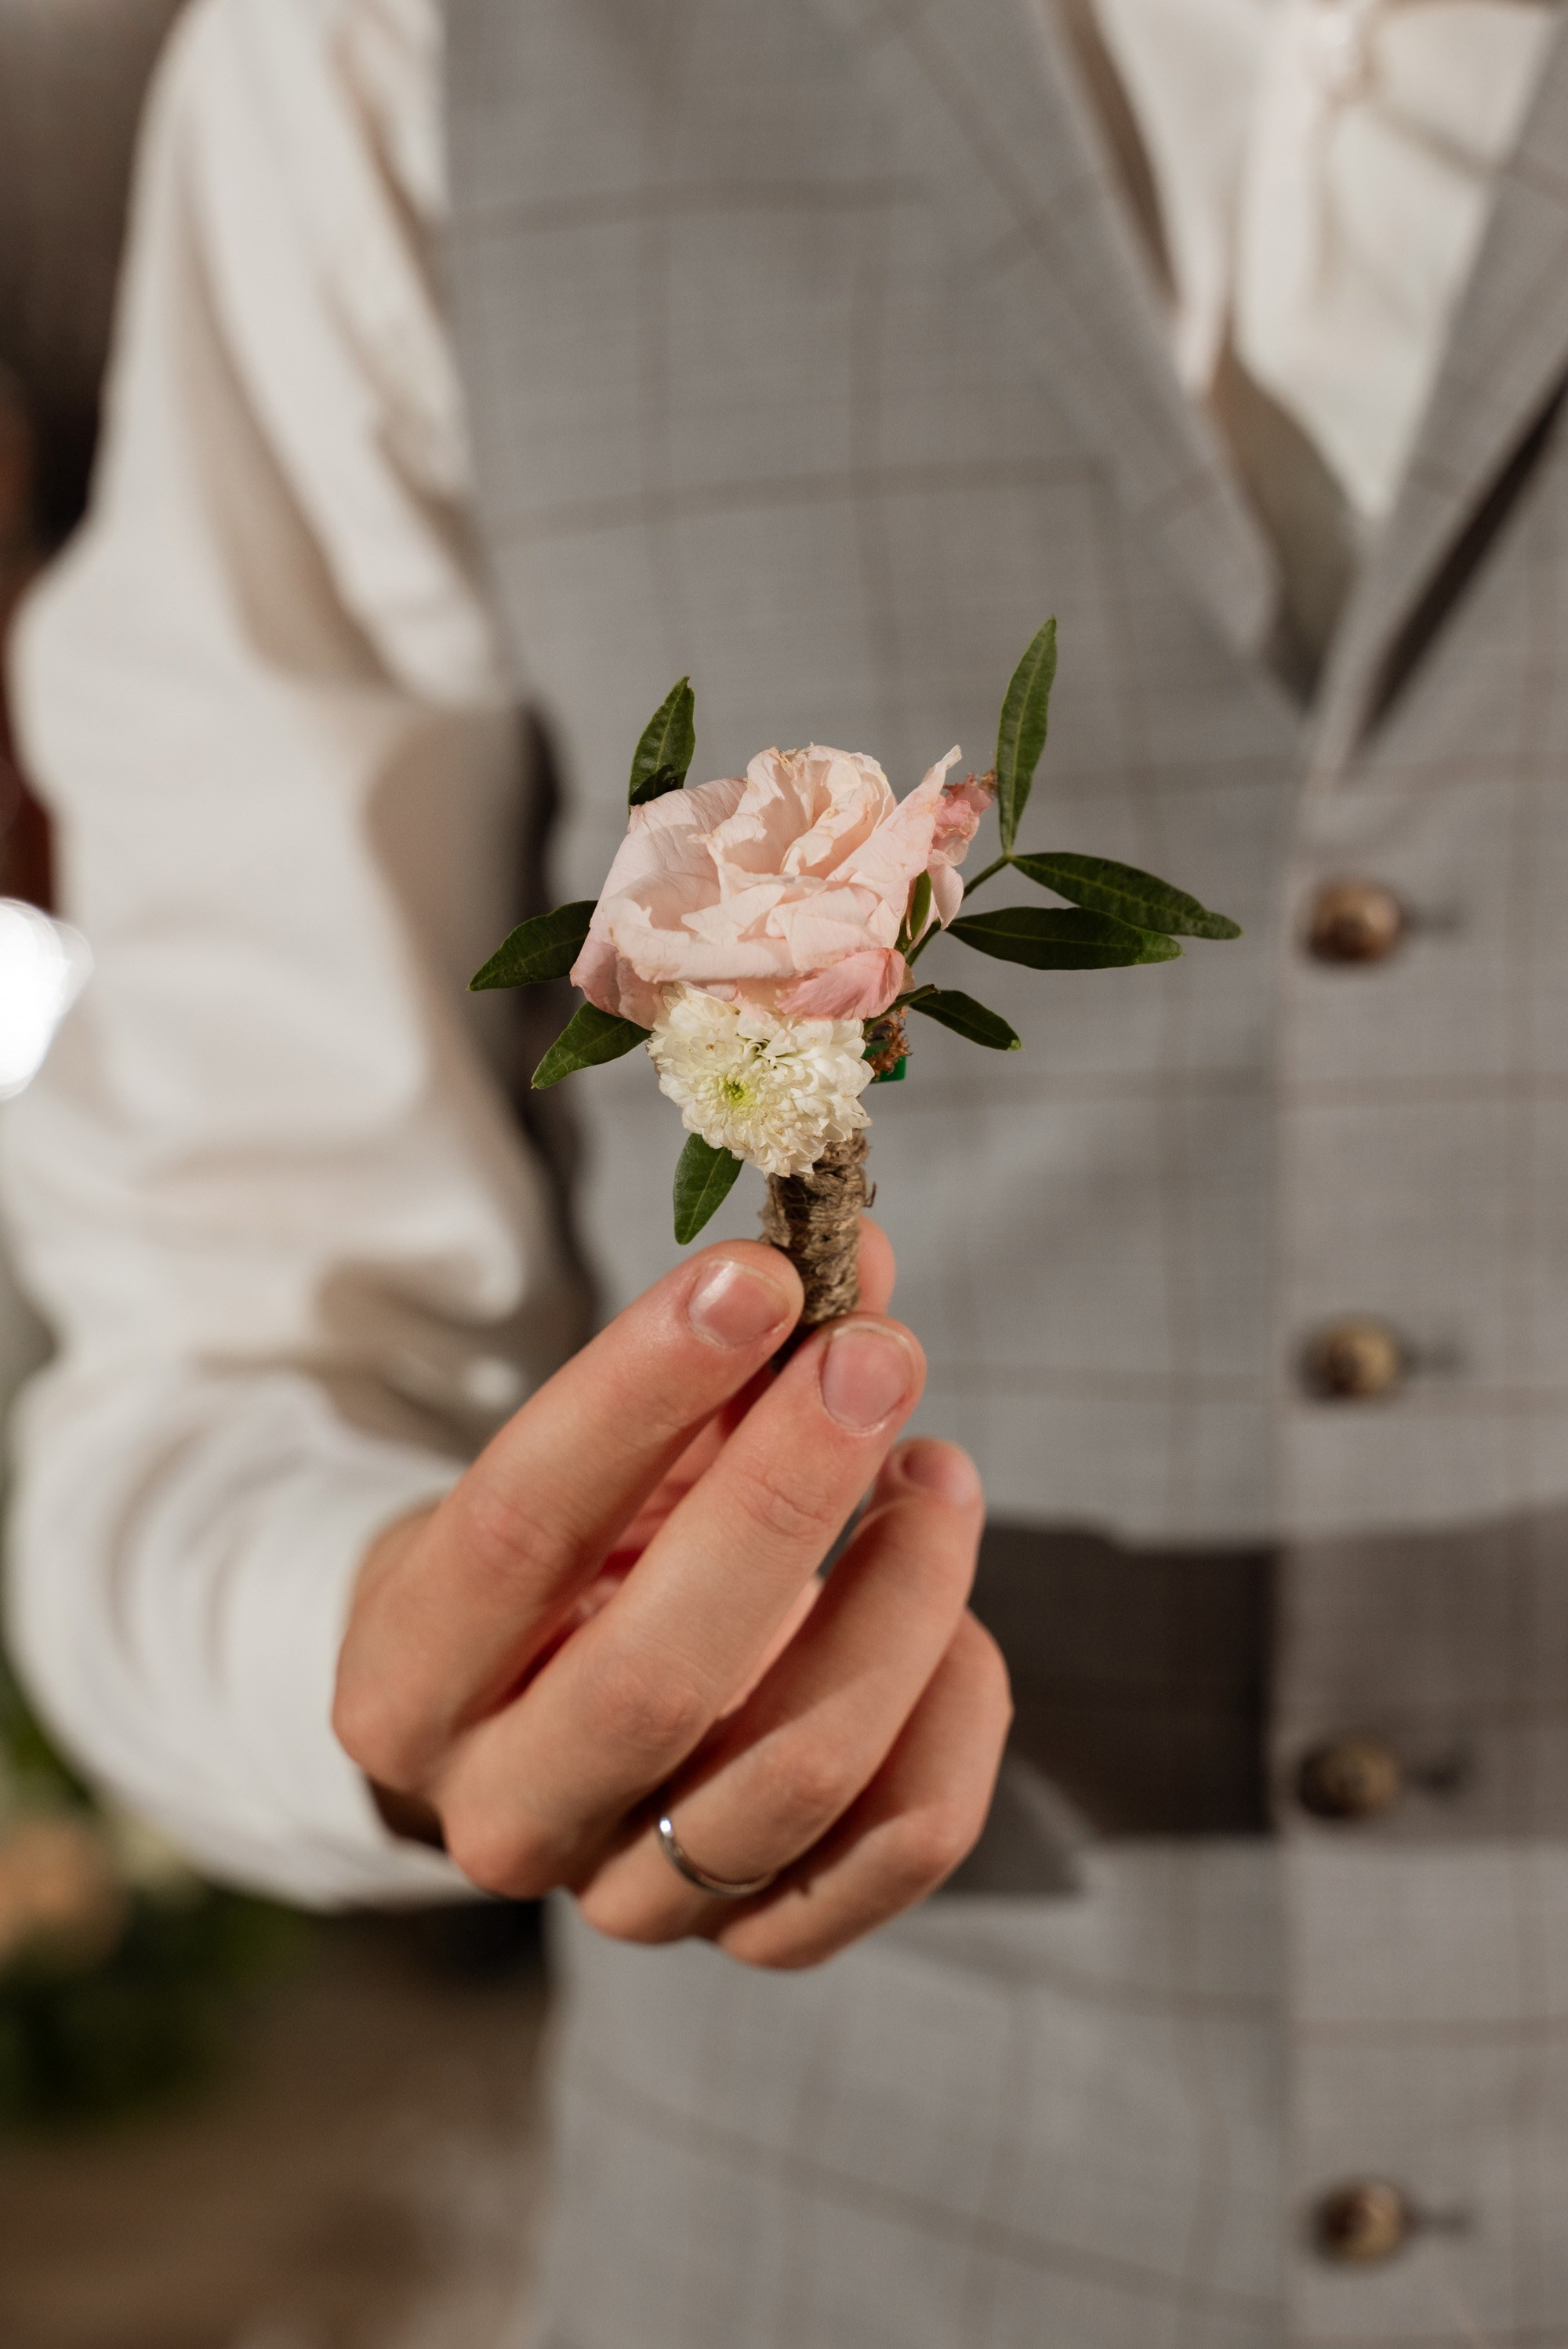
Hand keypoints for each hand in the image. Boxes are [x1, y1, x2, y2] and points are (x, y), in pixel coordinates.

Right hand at [333, 1227, 1010, 1967]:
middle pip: (656, 1675)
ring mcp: (630, 1896)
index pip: (518, 1529)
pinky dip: (955, 1716)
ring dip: (902, 1597)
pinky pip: (894, 1846)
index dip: (640, 1391)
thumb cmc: (566, 1558)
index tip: (757, 1274)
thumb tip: (858, 1255)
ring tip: (938, 1471)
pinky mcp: (755, 1936)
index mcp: (407, 1681)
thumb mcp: (594, 1460)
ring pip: (796, 1772)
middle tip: (875, 1356)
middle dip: (786, 1495)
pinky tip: (957, 1616)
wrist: (537, 1726)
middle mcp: (502, 1813)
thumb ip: (712, 1366)